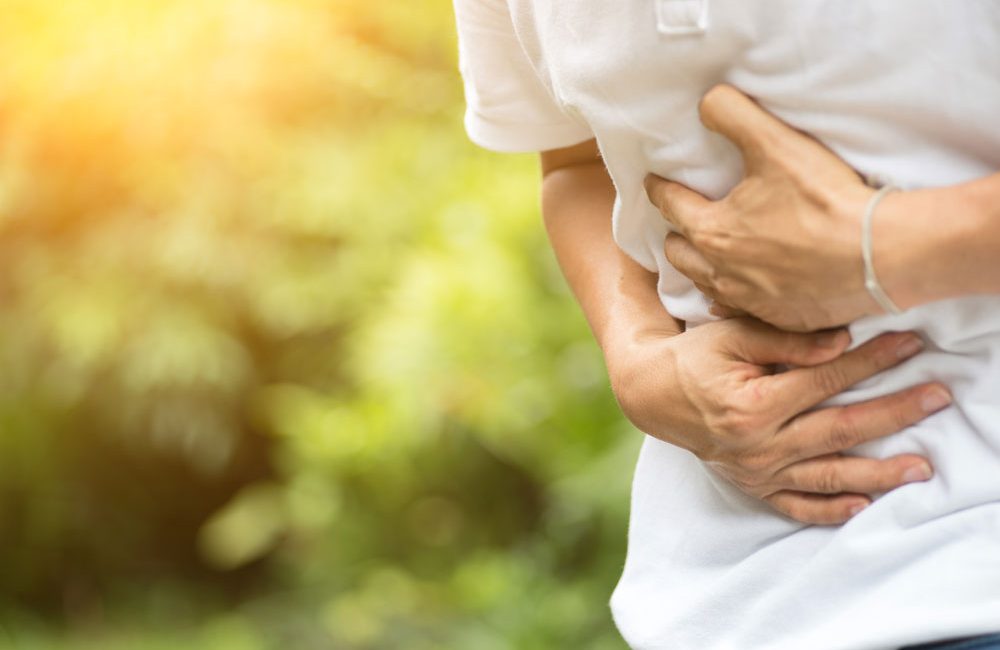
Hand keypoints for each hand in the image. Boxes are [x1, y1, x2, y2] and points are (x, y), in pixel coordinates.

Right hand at [607, 317, 950, 524]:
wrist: (652, 394)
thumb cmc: (693, 357)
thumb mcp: (731, 335)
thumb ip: (785, 339)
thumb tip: (841, 343)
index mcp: (753, 403)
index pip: (826, 379)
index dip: (872, 361)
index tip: (910, 344)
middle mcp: (758, 444)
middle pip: (840, 429)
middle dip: (895, 412)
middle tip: (938, 398)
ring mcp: (757, 470)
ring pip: (829, 475)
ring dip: (879, 472)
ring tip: (921, 467)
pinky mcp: (753, 486)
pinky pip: (798, 506)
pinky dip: (831, 509)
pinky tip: (865, 505)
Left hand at [644, 84, 883, 331]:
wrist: (881, 256)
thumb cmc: (825, 200)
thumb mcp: (775, 143)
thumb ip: (733, 115)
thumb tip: (707, 103)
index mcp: (712, 231)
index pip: (670, 205)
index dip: (659, 189)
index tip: (654, 183)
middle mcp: (722, 272)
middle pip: (678, 254)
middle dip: (675, 234)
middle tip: (681, 221)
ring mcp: (750, 301)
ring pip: (707, 285)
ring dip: (702, 268)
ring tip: (708, 254)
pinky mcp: (779, 318)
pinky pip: (742, 310)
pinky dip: (735, 298)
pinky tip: (744, 290)